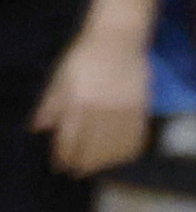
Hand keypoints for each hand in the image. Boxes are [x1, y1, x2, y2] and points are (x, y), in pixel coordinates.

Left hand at [32, 23, 149, 177]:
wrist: (119, 40)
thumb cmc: (84, 56)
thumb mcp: (61, 77)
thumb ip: (51, 104)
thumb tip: (38, 128)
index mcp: (78, 101)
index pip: (69, 137)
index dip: (64, 155)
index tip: (60, 166)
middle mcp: (102, 109)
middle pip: (93, 147)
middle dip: (84, 163)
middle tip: (78, 172)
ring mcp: (124, 110)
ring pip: (115, 147)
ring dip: (105, 162)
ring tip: (97, 168)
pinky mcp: (141, 109)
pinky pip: (136, 138)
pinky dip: (128, 152)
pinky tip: (120, 157)